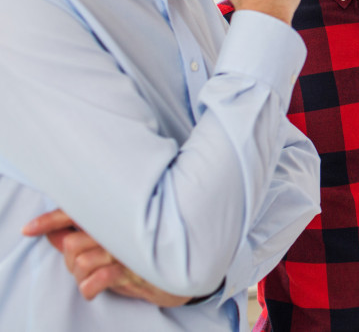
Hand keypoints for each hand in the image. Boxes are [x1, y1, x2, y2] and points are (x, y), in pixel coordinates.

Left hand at [22, 209, 190, 306]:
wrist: (188, 268)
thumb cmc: (151, 250)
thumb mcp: (117, 239)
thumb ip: (85, 234)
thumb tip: (55, 235)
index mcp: (118, 216)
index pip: (78, 212)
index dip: (51, 220)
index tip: (29, 229)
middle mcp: (121, 230)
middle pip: (73, 242)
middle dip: (69, 258)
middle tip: (81, 262)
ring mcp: (127, 251)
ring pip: (81, 261)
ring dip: (80, 274)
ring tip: (91, 275)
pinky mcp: (134, 272)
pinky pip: (97, 280)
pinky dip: (89, 287)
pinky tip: (94, 288)